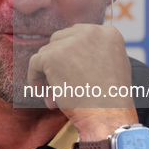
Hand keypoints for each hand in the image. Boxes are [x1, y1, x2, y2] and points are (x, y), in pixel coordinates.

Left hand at [27, 24, 138, 139]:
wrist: (108, 117)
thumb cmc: (111, 100)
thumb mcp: (114, 66)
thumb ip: (96, 52)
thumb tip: (70, 53)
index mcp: (108, 33)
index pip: (79, 35)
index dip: (71, 54)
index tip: (69, 71)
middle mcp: (91, 32)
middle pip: (61, 39)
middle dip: (58, 61)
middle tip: (59, 84)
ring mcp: (71, 42)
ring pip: (47, 51)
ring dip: (48, 73)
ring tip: (54, 96)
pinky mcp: (53, 56)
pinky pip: (35, 63)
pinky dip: (34, 78)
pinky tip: (40, 92)